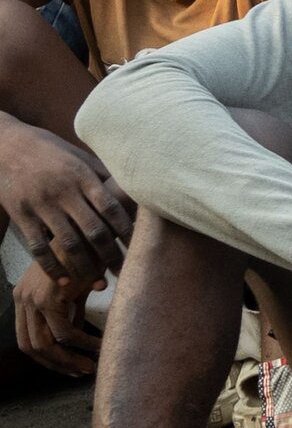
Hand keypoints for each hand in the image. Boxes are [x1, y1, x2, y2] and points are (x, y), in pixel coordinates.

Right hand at [0, 121, 133, 287]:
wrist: (5, 144)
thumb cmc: (50, 151)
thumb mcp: (78, 156)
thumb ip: (103, 175)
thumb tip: (134, 190)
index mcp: (82, 176)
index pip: (111, 207)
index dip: (127, 228)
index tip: (141, 245)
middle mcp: (64, 191)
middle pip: (94, 229)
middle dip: (112, 254)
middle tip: (126, 272)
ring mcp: (41, 204)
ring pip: (68, 243)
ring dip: (86, 266)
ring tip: (98, 283)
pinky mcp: (21, 215)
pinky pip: (38, 247)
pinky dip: (52, 267)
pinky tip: (65, 281)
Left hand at [13, 261, 100, 376]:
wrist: (93, 232)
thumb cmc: (88, 255)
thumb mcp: (75, 287)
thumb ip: (71, 309)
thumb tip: (76, 333)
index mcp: (24, 296)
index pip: (27, 338)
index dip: (47, 358)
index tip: (69, 367)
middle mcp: (22, 298)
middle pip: (31, 346)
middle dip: (57, 364)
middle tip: (80, 372)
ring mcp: (33, 299)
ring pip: (46, 344)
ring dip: (70, 359)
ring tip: (90, 366)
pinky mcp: (49, 298)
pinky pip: (65, 332)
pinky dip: (83, 344)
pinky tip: (98, 346)